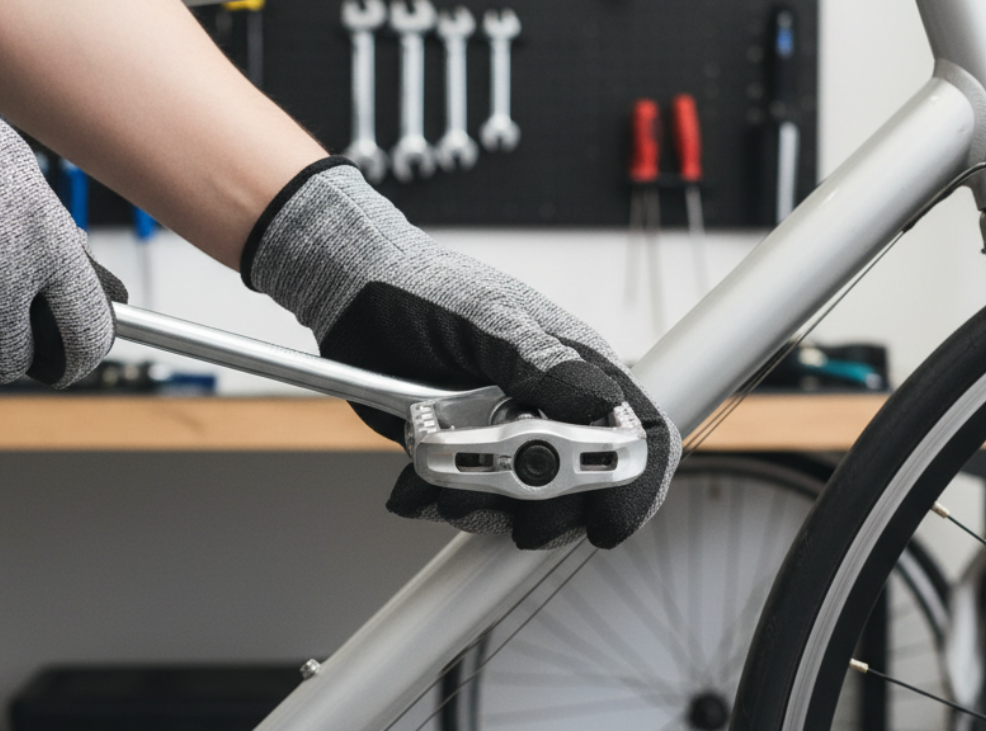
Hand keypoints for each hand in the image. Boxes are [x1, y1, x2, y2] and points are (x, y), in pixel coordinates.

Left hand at [242, 158, 679, 549]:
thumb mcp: (482, 316)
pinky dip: (441, 503)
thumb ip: (539, 362)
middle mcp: (548, 406)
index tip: (606, 523)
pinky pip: (468, 501)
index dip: (635, 484)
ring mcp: (504, 435)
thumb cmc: (420, 288)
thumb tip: (597, 401)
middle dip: (544, 508)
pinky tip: (415, 484)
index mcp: (575, 365)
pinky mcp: (462, 454)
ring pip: (521, 505)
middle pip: (581, 487)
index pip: (636, 432)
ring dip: (484, 509)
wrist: (349, 299)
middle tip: (505, 502)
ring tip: (444, 486)